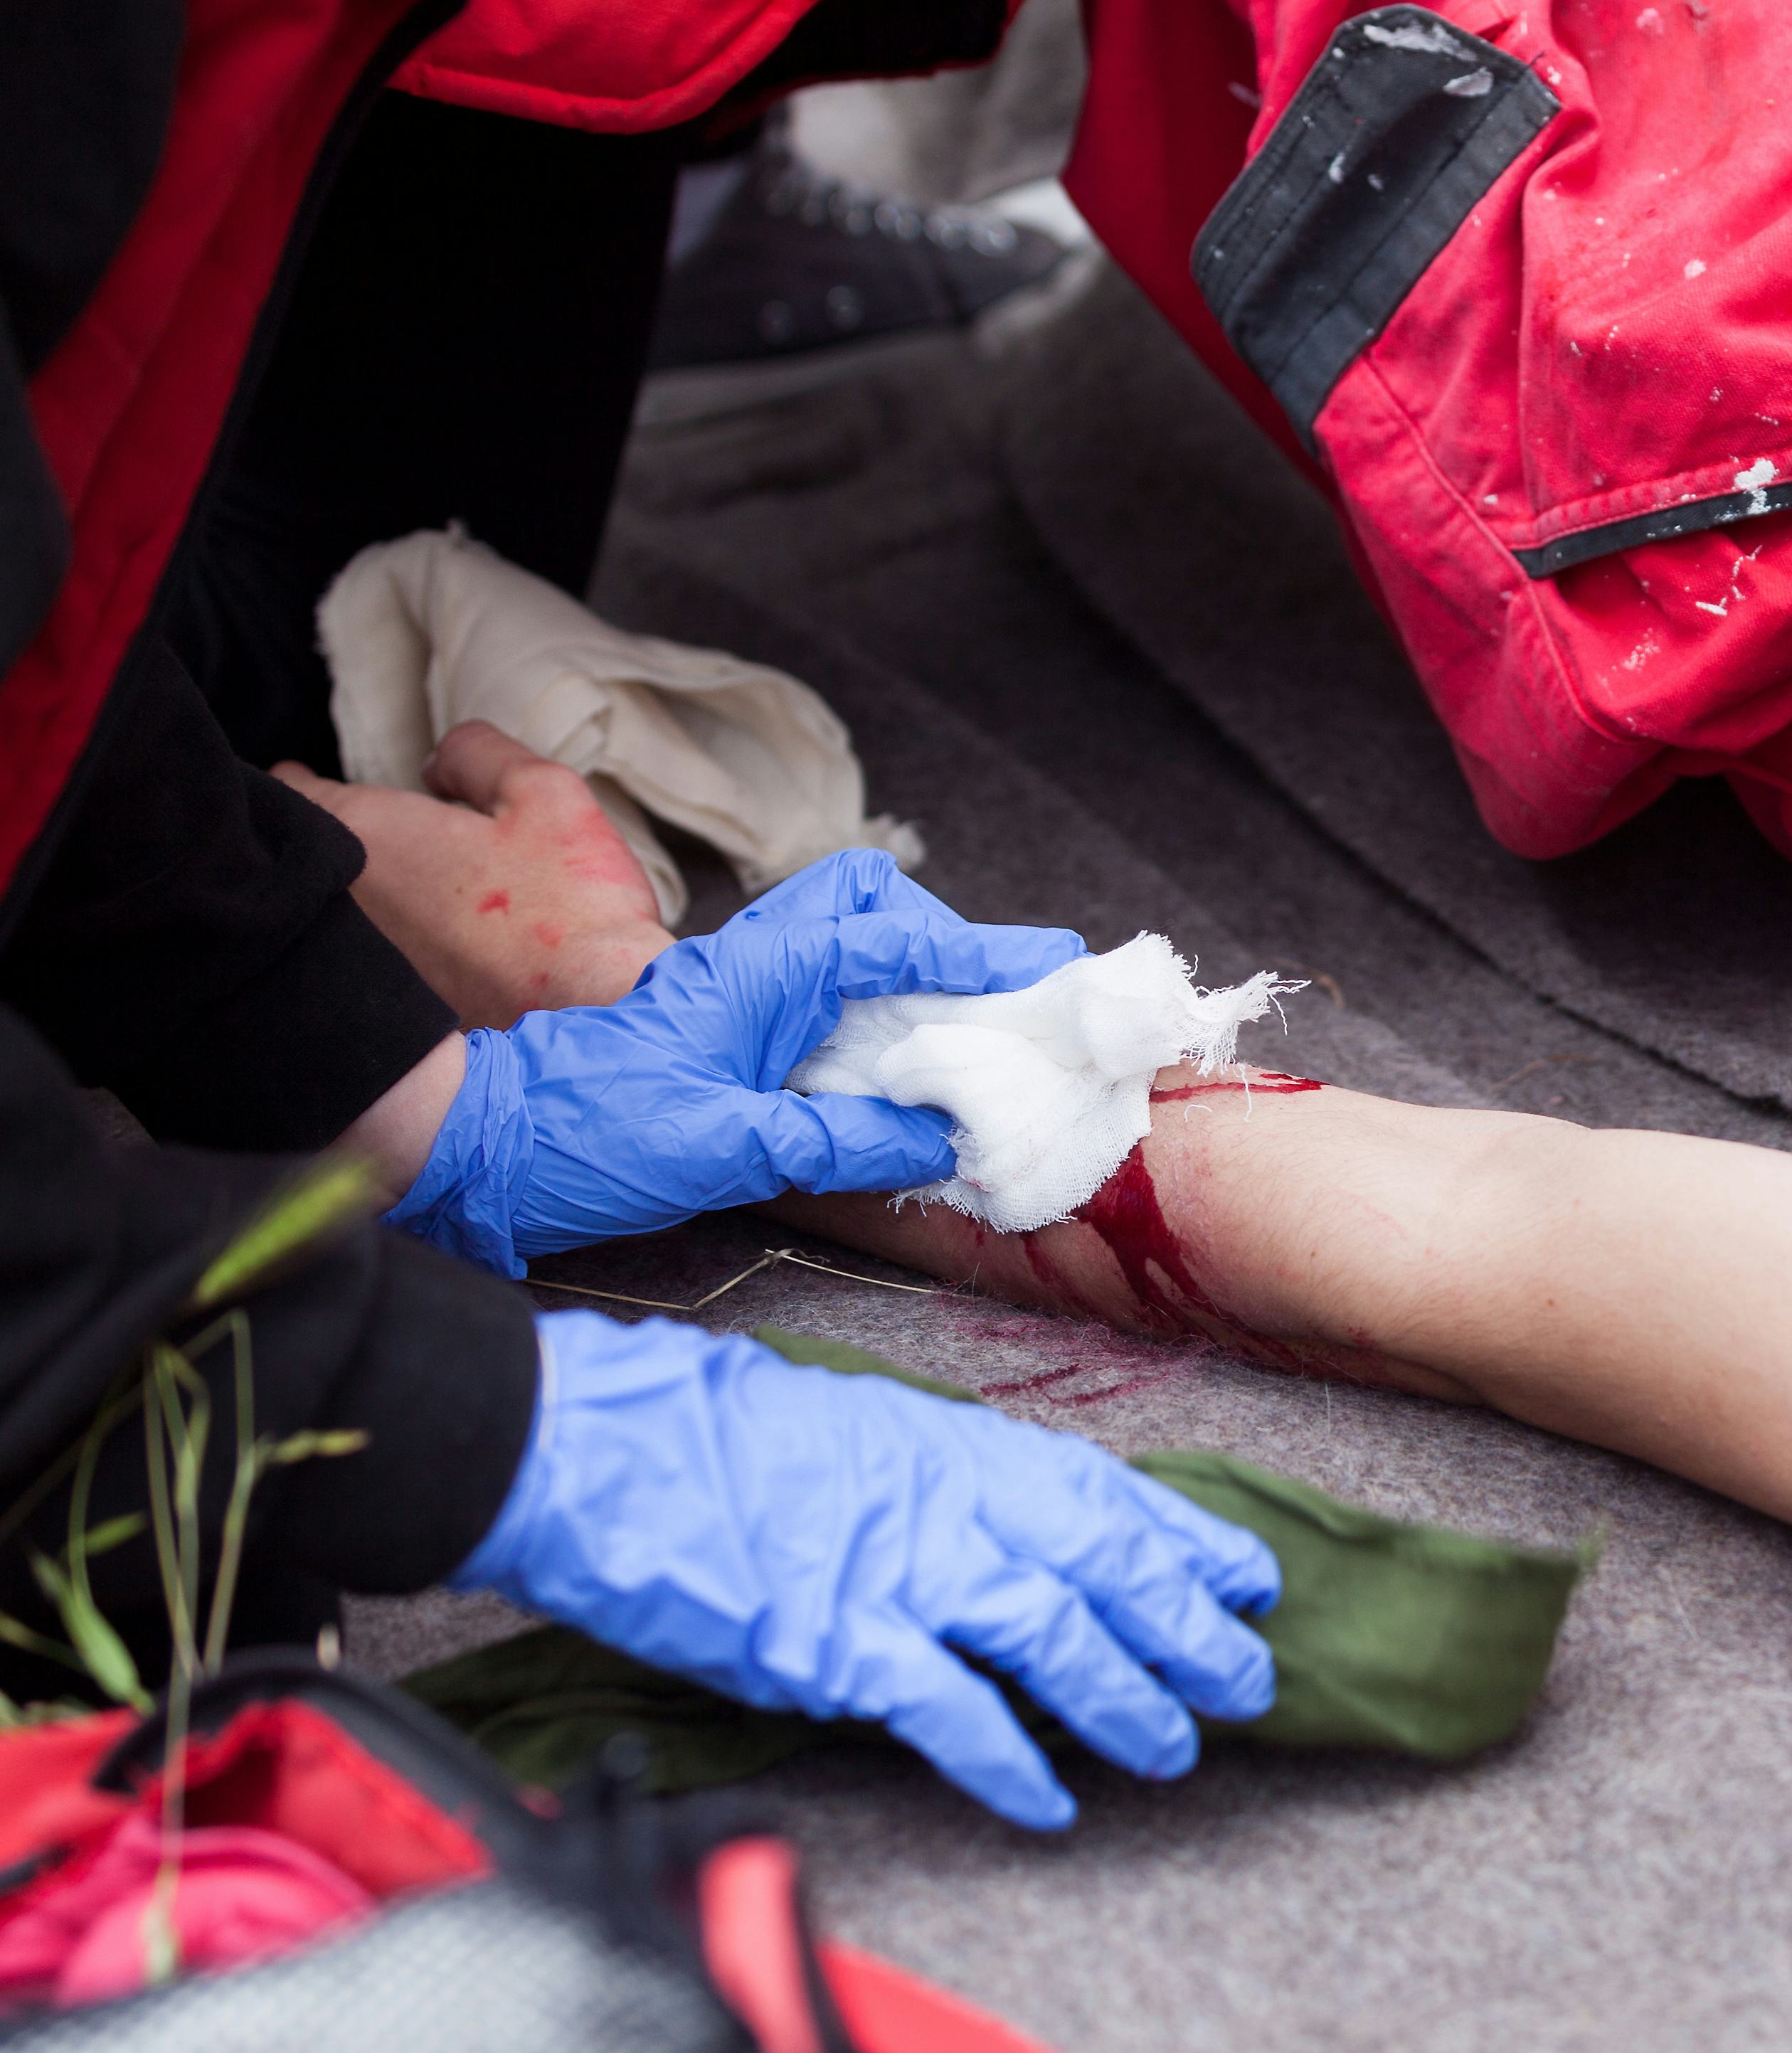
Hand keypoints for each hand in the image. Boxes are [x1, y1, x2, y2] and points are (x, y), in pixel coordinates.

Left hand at [277, 723, 677, 1024]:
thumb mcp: (544, 794)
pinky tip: (422, 950)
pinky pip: (363, 968)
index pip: (291, 797)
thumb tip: (437, 762)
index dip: (294, 785)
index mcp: (368, 835)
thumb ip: (478, 755)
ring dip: (353, 901)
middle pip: (308, 863)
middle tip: (339, 829)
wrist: (596, 1022)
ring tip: (387, 889)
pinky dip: (379, 952)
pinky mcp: (390, 1015)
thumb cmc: (570, 907)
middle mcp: (344, 904)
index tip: (296, 779)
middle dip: (321, 844)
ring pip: (334, 919)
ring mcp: (359, 967)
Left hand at [387, 848, 1085, 1276]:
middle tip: (994, 996)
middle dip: (941, 931)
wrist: (480, 1151)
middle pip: (866, 901)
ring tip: (968, 1041)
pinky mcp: (728, 1040)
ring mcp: (738, 1000)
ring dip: (912, 982)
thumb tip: (940, 1139)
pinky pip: (822, 1010)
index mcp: (757, 971)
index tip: (1050, 962)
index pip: (891, 935)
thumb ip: (837, 1141)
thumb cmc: (583, 1136)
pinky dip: (874, 1029)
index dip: (978, 948)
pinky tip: (898, 1084)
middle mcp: (753, 969)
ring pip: (846, 952)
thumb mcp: (723, 1148)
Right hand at [464, 1314, 1281, 1827]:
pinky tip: (1049, 1804)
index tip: (1252, 1582)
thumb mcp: (869, 1434)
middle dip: (1191, 1633)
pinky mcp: (840, 1646)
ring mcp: (902, 1576)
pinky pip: (952, 1713)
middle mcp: (956, 1508)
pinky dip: (1009, 1761)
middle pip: (1111, 1573)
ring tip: (1175, 1751)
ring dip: (1126, 1703)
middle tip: (1247, 1683)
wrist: (609, 1449)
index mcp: (966, 1451)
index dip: (1193, 1544)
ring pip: (1058, 1642)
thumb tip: (1018, 1530)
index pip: (1115, 1500)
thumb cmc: (726, 1439)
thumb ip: (952, 1484)